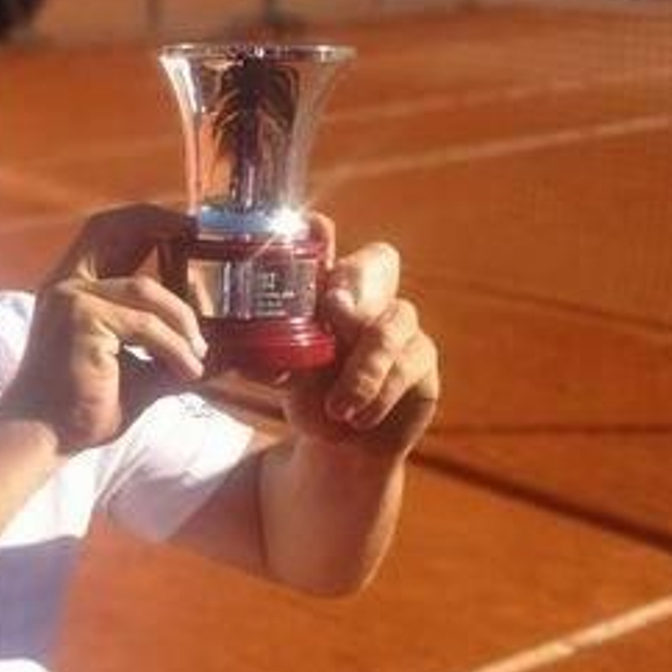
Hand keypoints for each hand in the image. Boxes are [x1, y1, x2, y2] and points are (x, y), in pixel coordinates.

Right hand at [0, 205, 206, 453]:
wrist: (43, 437)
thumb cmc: (83, 407)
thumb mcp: (138, 370)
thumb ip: (170, 349)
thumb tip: (222, 350)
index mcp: (72, 289)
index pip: (107, 232)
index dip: (147, 219)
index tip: (188, 226)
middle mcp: (66, 284)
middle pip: (114, 229)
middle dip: (163, 226)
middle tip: (204, 247)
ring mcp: (70, 299)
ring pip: (147, 290)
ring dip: (184, 321)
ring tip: (198, 355)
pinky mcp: (81, 321)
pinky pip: (146, 326)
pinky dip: (175, 349)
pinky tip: (188, 372)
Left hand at [282, 214, 440, 457]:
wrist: (344, 446)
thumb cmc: (312, 396)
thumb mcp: (290, 375)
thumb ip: (281, 357)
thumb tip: (249, 358)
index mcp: (330, 291)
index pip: (329, 248)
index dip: (326, 237)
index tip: (315, 226)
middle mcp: (368, 298)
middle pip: (378, 263)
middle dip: (356, 282)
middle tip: (334, 306)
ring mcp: (400, 325)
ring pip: (389, 325)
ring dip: (362, 367)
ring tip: (337, 407)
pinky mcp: (422, 359)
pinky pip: (407, 365)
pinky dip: (379, 392)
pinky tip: (357, 416)